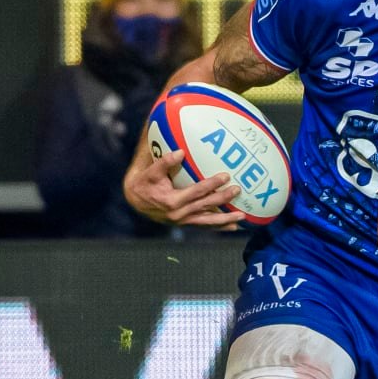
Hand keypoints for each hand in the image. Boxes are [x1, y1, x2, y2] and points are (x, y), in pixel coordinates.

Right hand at [122, 148, 238, 228]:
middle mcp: (179, 214)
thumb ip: (164, 162)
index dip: (212, 185)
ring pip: (208, 221)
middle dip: (223, 198)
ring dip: (226, 220)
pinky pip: (204, 226)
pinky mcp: (185, 223)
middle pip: (206, 206)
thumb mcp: (150, 171)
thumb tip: (180, 152)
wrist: (135, 200)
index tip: (225, 176)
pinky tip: (233, 227)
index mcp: (171, 201)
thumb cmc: (144, 182)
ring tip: (242, 217)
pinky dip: (219, 227)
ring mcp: (183, 221)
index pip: (196, 192)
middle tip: (238, 189)